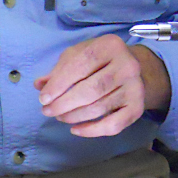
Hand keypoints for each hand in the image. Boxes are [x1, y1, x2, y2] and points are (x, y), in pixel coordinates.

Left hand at [35, 35, 169, 137]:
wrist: (134, 69)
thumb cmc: (100, 61)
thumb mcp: (79, 55)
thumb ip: (59, 70)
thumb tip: (39, 85)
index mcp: (110, 46)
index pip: (80, 65)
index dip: (59, 84)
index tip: (43, 98)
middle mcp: (127, 65)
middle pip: (90, 89)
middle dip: (64, 103)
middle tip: (47, 111)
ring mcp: (135, 87)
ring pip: (99, 107)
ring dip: (74, 116)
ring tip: (59, 117)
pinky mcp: (137, 108)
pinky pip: (113, 125)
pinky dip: (92, 130)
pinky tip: (75, 129)